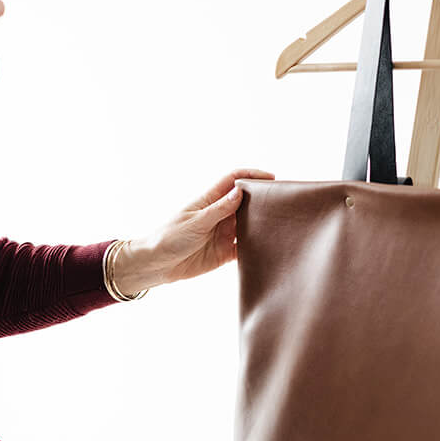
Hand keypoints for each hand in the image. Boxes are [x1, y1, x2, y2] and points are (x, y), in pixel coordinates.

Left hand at [111, 168, 273, 293]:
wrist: (157, 265)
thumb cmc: (170, 237)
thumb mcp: (196, 221)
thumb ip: (220, 209)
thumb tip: (241, 191)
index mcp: (210, 200)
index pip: (233, 180)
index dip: (251, 175)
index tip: (271, 178)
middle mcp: (220, 214)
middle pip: (245, 202)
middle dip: (262, 200)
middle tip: (282, 202)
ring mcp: (223, 233)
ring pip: (248, 225)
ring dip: (261, 224)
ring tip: (281, 224)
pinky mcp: (224, 252)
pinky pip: (245, 248)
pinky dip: (255, 247)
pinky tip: (268, 247)